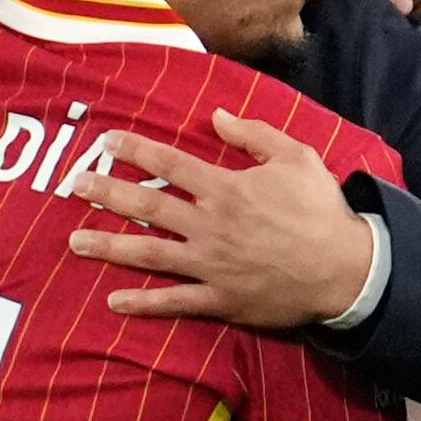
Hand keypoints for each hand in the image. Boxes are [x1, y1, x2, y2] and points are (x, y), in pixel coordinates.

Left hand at [66, 110, 375, 326]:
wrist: (346, 270)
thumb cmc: (321, 211)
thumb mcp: (296, 158)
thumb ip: (254, 135)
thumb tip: (216, 116)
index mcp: (226, 189)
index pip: (170, 163)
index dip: (135, 150)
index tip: (106, 142)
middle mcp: (210, 225)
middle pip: (148, 206)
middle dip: (107, 194)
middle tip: (75, 186)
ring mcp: (211, 265)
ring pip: (149, 254)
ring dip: (109, 247)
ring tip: (75, 242)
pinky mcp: (219, 299)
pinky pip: (174, 302)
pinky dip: (143, 304)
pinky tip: (113, 302)